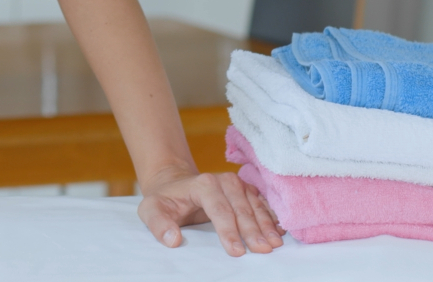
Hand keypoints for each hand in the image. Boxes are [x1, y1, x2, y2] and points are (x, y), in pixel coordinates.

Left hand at [137, 167, 282, 256]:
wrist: (174, 184)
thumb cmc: (164, 200)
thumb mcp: (151, 210)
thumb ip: (158, 224)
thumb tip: (172, 239)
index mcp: (202, 184)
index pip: (219, 209)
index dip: (228, 230)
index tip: (236, 251)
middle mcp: (223, 180)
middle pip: (241, 207)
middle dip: (253, 230)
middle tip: (263, 250)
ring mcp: (237, 184)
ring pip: (255, 204)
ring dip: (266, 224)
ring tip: (275, 243)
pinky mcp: (246, 190)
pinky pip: (262, 202)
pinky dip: (272, 216)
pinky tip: (280, 229)